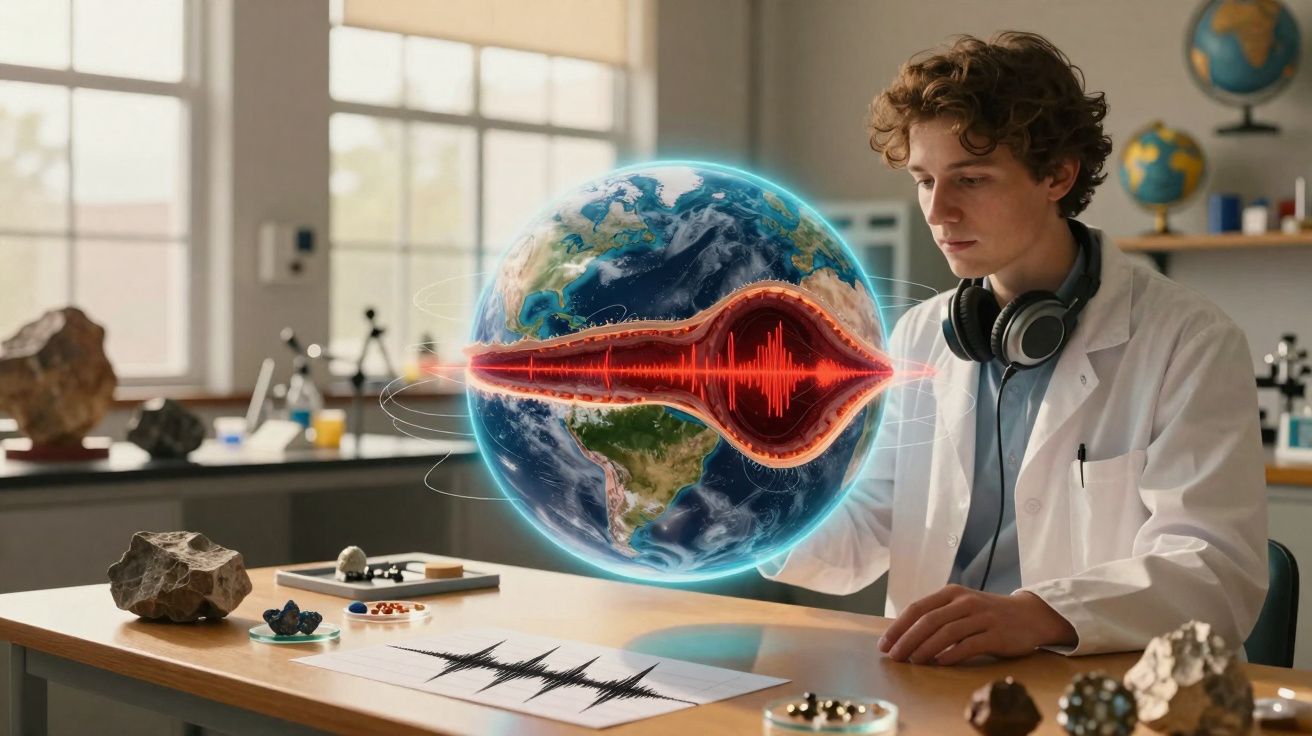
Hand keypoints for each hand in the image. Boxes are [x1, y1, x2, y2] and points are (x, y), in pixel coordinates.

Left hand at [877, 585, 1076, 665]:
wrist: (1029, 615)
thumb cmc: (987, 614)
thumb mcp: (960, 606)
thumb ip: (937, 616)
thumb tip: (903, 636)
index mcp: (951, 593)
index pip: (918, 608)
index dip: (898, 627)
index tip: (884, 644)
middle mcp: (965, 602)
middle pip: (929, 621)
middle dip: (907, 640)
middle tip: (894, 657)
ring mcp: (982, 617)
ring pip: (947, 633)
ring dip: (926, 649)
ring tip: (912, 662)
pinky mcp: (997, 634)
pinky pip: (970, 645)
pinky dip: (952, 655)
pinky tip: (939, 663)